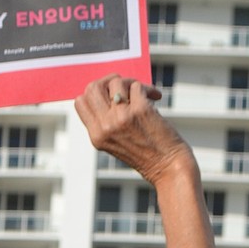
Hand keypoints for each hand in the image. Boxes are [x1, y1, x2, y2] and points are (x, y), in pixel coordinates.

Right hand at [75, 75, 191, 185]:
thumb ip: (106, 121)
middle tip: (124, 85)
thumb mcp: (115, 142)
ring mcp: (122, 118)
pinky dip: (148, 88)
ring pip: (116, 82)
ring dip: (131, 83)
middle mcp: (105, 127)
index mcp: (96, 135)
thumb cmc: (146, 154)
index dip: (95, 92)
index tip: (110, 93)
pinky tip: (156, 97)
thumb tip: (107, 88)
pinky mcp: (140, 110)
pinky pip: (137, 86)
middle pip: (92, 87)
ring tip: (143, 93)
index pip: (81, 102)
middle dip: (108, 80)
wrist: (168, 167)